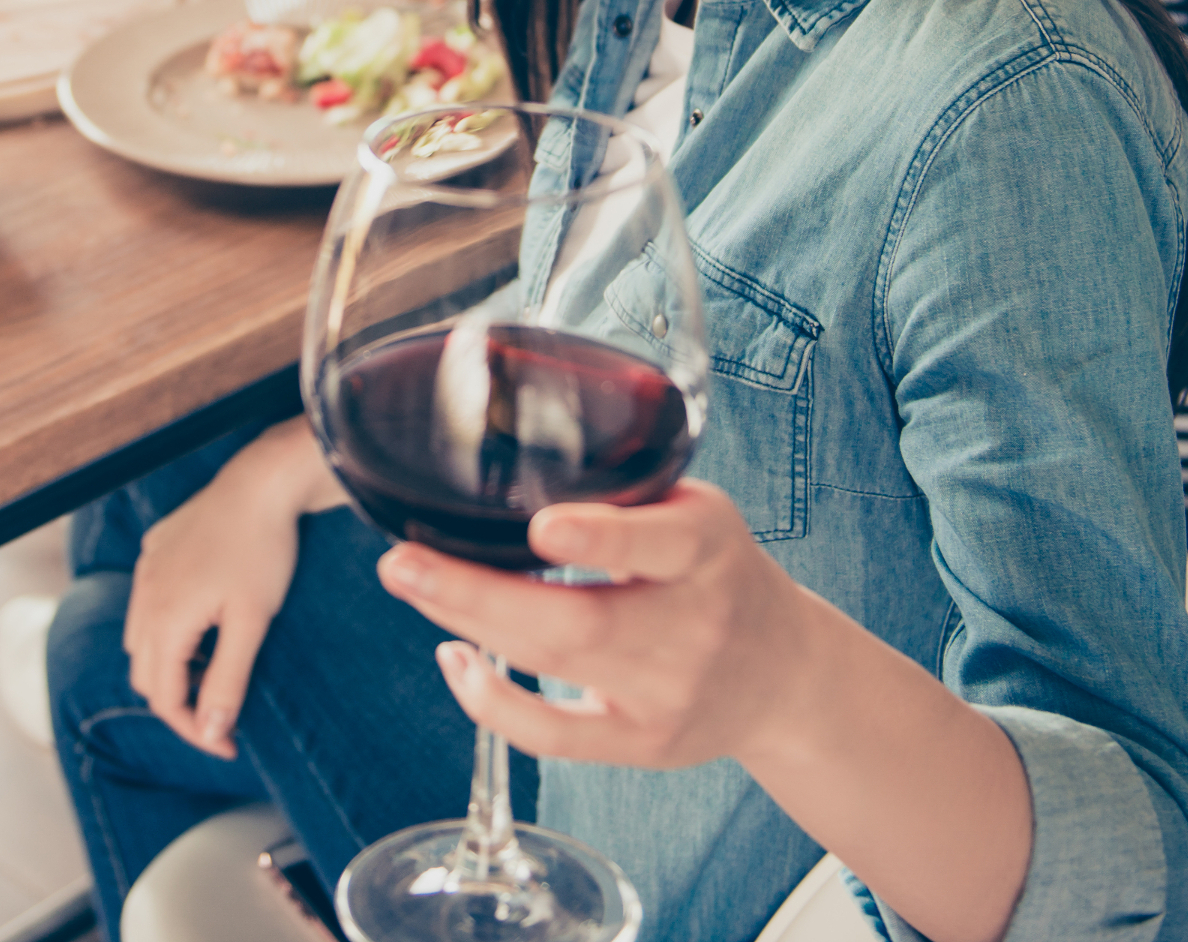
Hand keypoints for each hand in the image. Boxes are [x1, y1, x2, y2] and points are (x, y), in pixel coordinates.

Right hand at [124, 419, 334, 757]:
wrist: (262, 484)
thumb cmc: (263, 553)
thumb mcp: (251, 623)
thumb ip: (226, 681)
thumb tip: (212, 733)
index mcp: (164, 620)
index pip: (163, 698)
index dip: (194, 730)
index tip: (228, 745)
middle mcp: (144, 596)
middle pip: (145, 673)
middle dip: (179, 701)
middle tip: (223, 711)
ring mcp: (146, 569)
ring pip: (141, 638)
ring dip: (170, 664)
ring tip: (213, 668)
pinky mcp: (155, 548)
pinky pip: (147, 601)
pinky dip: (166, 627)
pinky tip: (202, 620)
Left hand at [375, 480, 816, 770]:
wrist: (784, 673)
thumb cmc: (717, 571)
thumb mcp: (696, 509)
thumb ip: (622, 490)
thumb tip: (502, 445)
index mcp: (707, 548)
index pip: (661, 544)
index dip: (600, 539)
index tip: (542, 526)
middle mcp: (693, 625)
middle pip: (581, 621)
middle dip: (479, 594)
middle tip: (403, 563)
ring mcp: (667, 693)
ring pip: (555, 666)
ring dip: (468, 623)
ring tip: (409, 581)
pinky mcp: (642, 742)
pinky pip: (555, 736)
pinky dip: (492, 702)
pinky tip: (455, 658)